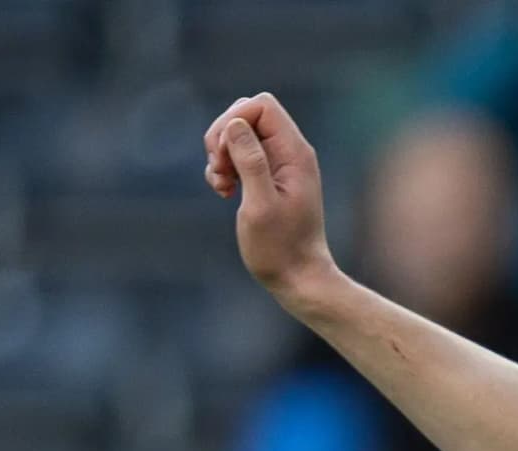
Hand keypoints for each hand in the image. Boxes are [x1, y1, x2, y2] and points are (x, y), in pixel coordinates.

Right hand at [204, 93, 337, 307]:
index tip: (225, 155)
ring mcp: (278, 164)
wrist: (298, 278)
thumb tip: (235, 124)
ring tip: (222, 185)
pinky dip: (223, 168)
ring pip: (238, 134)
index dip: (234, 120)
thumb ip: (250, 162)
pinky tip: (224, 192)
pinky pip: (237, 154)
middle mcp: (290, 153)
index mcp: (295, 154)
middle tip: (220, 170)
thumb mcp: (260, 205)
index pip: (261, 105)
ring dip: (220, 154)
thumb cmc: (280, 248)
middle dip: (222, 135)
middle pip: (246, 113)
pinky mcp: (266, 177)